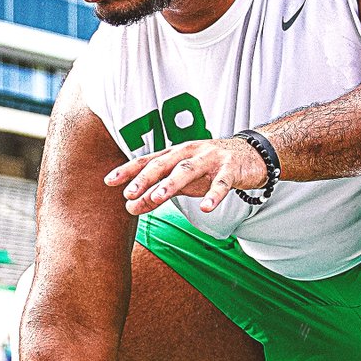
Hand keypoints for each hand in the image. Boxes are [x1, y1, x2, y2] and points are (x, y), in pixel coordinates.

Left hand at [105, 137, 267, 214]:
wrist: (251, 155)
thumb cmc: (210, 168)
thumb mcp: (182, 182)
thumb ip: (156, 194)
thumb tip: (130, 207)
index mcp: (175, 154)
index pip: (147, 161)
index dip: (128, 170)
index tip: (109, 181)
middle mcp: (189, 152)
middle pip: (163, 164)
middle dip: (145, 178)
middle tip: (129, 193)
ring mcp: (210, 159)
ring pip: (187, 170)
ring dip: (171, 183)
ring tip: (157, 197)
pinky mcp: (231, 168)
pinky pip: (221, 183)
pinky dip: (214, 194)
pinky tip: (206, 208)